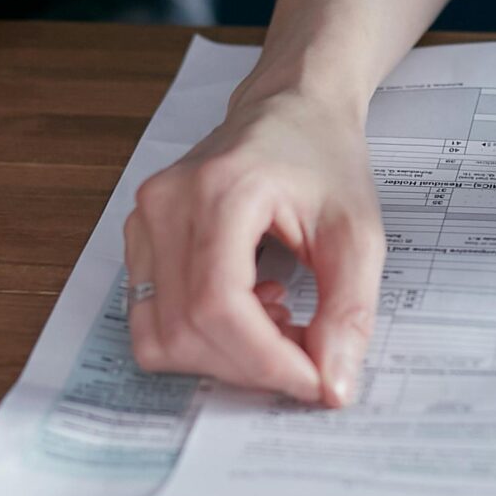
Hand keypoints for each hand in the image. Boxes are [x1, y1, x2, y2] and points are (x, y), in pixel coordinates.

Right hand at [124, 89, 383, 405]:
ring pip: (159, 336)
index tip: (314, 381)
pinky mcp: (137, 240)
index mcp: (220, 189)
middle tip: (304, 355)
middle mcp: (166, 204)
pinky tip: (247, 309)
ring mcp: (142, 221)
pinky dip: (200, 339)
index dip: (266, 360)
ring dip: (222, 357)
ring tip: (275, 323)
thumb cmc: (322, 157)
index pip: (219, 306)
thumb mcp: (358, 232)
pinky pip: (151, 320)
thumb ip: (348, 311)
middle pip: (185, 330)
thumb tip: (332, 387)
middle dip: (250, 366)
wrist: (290, 109)